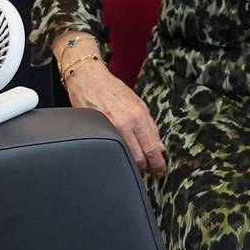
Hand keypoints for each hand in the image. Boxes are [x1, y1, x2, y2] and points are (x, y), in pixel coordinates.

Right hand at [64, 59, 166, 175]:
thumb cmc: (113, 89)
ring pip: (125, 158)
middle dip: (147, 168)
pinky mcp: (96, 133)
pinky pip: (111, 151)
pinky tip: (122, 155)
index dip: (158, 164)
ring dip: (133, 164)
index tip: (161, 170)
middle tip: (151, 170)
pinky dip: (119, 156)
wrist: (89, 80)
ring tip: (137, 163)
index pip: (152, 148)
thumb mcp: (138, 103)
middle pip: (139, 159)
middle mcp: (123, 124)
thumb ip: (150, 126)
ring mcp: (108, 130)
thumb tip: (159, 147)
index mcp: (137, 116)